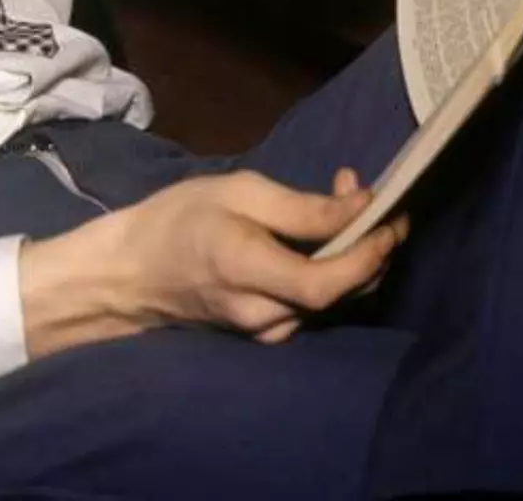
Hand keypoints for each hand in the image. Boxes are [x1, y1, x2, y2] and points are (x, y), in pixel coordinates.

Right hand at [17, 167, 407, 357]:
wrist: (131, 273)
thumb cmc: (179, 219)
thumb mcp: (238, 192)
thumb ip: (303, 208)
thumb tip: (365, 206)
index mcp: (249, 271)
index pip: (327, 283)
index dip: (370, 254)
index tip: (392, 214)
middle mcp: (264, 315)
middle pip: (342, 294)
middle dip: (370, 242)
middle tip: (361, 189)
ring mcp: (266, 331)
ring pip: (334, 300)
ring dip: (353, 252)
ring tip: (341, 199)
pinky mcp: (267, 333)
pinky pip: (315, 305)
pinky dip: (331, 269)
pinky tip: (320, 235)